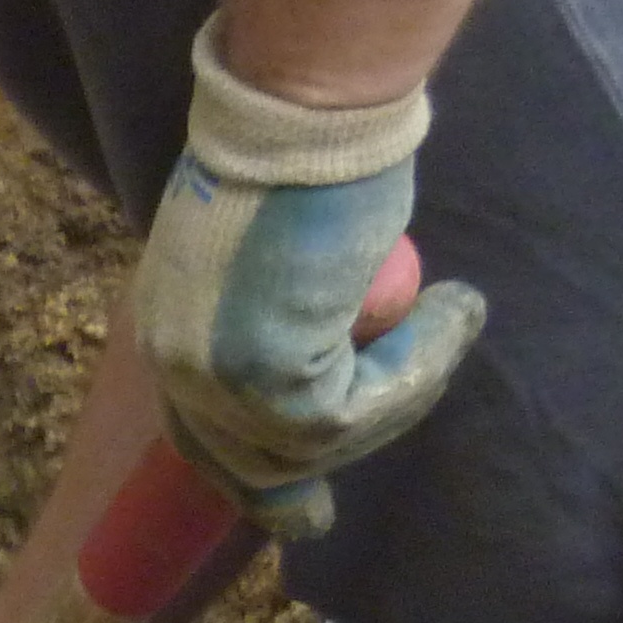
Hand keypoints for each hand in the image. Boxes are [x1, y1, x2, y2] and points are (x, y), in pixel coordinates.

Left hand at [134, 15, 486, 537]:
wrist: (304, 111)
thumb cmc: (301, 147)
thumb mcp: (271, 243)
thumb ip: (276, 303)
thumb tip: (325, 333)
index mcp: (169, 323)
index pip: (198, 429)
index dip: (246, 477)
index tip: (295, 511)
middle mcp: (177, 359)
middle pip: (247, 459)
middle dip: (302, 486)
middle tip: (335, 510)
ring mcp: (218, 375)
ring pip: (316, 438)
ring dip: (398, 391)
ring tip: (449, 320)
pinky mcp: (272, 377)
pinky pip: (356, 407)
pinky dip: (416, 368)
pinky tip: (452, 313)